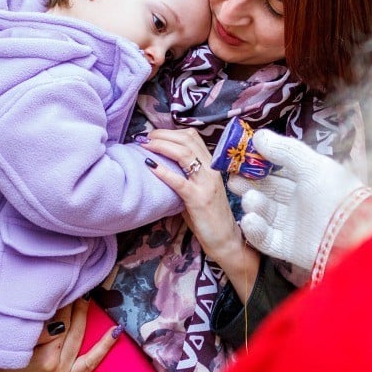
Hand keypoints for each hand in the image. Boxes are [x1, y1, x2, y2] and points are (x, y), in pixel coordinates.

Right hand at [0, 298, 115, 371]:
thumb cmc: (4, 350)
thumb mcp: (19, 334)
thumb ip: (41, 324)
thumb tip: (61, 304)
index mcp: (46, 359)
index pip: (63, 325)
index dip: (66, 306)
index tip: (72, 290)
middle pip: (76, 338)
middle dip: (81, 314)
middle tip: (86, 295)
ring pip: (87, 360)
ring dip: (102, 344)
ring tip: (115, 329)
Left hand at [142, 127, 260, 301]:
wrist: (226, 240)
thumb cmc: (209, 217)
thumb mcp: (198, 190)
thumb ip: (185, 176)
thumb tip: (161, 165)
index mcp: (212, 166)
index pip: (193, 137)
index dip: (172, 131)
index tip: (154, 134)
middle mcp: (211, 170)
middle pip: (187, 139)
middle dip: (163, 134)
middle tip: (145, 137)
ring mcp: (206, 184)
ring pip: (184, 153)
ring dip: (162, 146)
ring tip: (145, 145)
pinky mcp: (199, 199)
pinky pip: (179, 181)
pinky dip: (163, 171)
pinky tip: (149, 165)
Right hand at [227, 129, 365, 270]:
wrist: (354, 234)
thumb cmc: (336, 193)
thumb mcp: (312, 165)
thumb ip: (285, 150)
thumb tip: (257, 136)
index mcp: (309, 182)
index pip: (278, 173)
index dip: (259, 167)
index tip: (240, 159)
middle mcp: (300, 204)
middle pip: (268, 193)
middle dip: (250, 185)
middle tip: (233, 179)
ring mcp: (294, 227)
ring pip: (265, 215)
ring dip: (254, 205)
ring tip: (250, 199)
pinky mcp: (289, 248)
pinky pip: (266, 239)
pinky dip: (256, 230)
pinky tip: (250, 219)